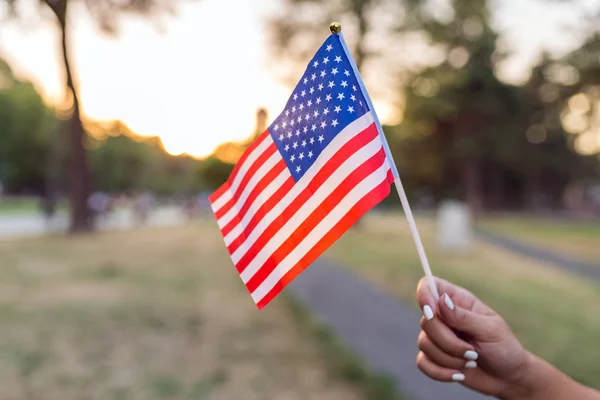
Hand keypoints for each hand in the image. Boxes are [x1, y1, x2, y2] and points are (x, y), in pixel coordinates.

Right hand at [415, 277, 528, 396]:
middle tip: (473, 352)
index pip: (430, 286)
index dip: (424, 294)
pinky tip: (459, 375)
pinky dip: (440, 372)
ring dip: (449, 359)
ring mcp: (437, 337)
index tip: (432, 311)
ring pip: (424, 343)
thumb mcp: (489, 330)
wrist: (508, 377)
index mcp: (457, 301)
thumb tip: (440, 301)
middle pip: (426, 321)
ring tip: (471, 361)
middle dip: (448, 342)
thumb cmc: (504, 348)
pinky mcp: (434, 357)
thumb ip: (463, 316)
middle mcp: (444, 316)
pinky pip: (423, 362)